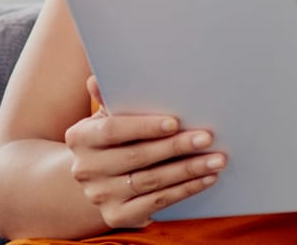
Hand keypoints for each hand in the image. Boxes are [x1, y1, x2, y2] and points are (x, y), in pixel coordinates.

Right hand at [62, 77, 225, 228]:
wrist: (96, 180)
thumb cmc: (109, 140)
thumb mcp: (105, 118)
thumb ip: (109, 100)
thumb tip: (97, 80)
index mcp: (79, 138)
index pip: (113, 130)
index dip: (144, 126)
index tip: (174, 122)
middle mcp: (86, 169)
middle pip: (137, 156)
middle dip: (176, 146)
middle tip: (206, 137)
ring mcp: (100, 195)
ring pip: (152, 181)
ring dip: (188, 170)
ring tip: (216, 159)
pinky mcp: (117, 216)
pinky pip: (157, 202)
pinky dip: (185, 190)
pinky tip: (205, 179)